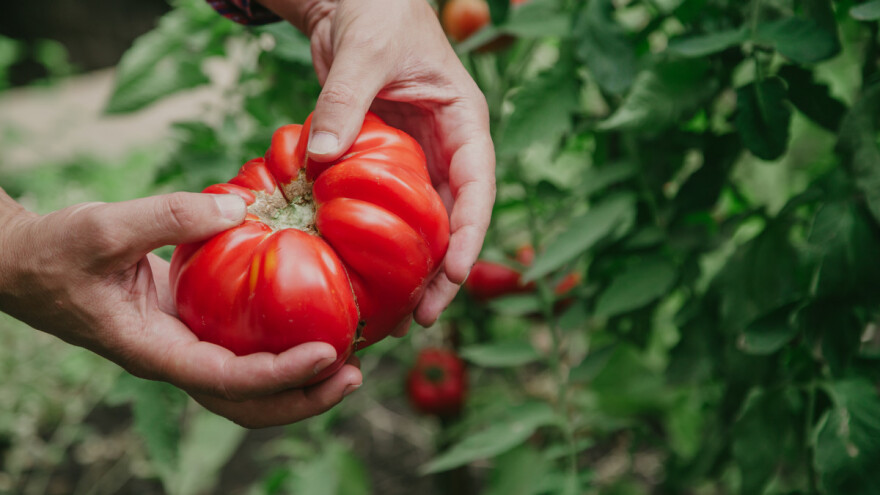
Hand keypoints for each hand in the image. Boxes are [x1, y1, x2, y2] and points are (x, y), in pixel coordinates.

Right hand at [0, 191, 361, 427]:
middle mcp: (177, 356)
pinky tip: (313, 317)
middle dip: (302, 398)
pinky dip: (280, 344)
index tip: (326, 355)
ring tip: (349, 359)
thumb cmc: (56, 251)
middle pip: (246, 402)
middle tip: (355, 373)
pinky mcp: (195, 324)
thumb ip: (170, 215)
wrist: (30, 262)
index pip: (225, 380)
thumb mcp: (104, 227)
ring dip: (299, 379)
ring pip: (249, 384)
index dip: (278, 375)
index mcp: (154, 350)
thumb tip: (240, 207)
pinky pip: (244, 348)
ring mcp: (187, 344)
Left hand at [260, 0, 495, 327]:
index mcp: (463, 122)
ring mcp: (418, 159)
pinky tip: (364, 274)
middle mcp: (447, 147)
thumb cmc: (375, 14)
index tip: (453, 273)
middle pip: (455, 218)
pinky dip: (381, 242)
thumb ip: (345, 101)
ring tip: (398, 314)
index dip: (470, 232)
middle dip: (444, 270)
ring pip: (426, 223)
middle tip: (424, 317)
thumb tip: (320, 158)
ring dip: (415, 267)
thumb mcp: (364, 51)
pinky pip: (389, 209)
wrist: (354, 2)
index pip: (478, 184)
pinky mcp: (386, 165)